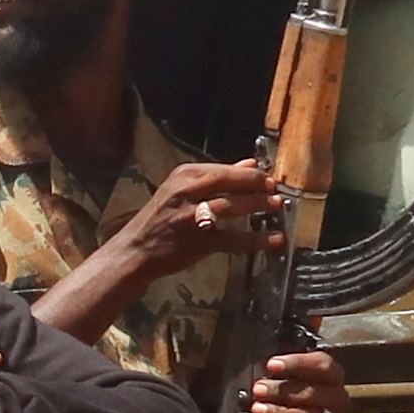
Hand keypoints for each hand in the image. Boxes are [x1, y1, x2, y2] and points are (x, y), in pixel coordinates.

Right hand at [94, 153, 288, 286]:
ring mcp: (190, 217)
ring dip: (257, 205)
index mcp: (182, 176)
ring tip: (277, 206)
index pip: (221, 169)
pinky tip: (274, 239)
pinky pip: (232, 239)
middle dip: (254, 184)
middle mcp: (185, 192)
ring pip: (230, 207)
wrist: (136, 250)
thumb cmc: (160, 219)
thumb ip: (217, 177)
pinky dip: (255, 239)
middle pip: (226, 183)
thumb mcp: (182, 191)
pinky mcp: (196, 242)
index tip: (267, 177)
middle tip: (275, 189)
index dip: (248, 173)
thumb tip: (250, 162)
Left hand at [240, 347, 344, 412]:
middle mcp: (335, 392)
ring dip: (284, 411)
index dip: (297, 363)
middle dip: (284, 389)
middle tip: (258, 388)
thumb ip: (294, 338)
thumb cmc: (289, 387)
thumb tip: (308, 311)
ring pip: (314, 412)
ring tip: (258, 408)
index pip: (320, 363)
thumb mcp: (285, 363)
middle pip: (316, 390)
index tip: (271, 364)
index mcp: (327, 371)